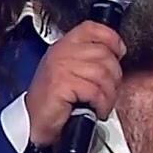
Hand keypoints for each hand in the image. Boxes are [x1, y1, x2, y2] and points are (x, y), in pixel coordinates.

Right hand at [24, 21, 125, 146]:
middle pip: (104, 53)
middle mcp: (61, 53)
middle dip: (114, 77)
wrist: (34, 123)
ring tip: (102, 103)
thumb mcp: (70, 72)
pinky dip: (101, 104)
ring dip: (108, 94)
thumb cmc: (53, 102)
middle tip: (108, 91)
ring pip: (103, 74)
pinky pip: (95, 91)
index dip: (111, 39)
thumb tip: (116, 53)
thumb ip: (88, 59)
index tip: (119, 53)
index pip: (92, 29)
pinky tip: (95, 110)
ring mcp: (60, 67)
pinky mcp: (62, 84)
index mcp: (63, 46)